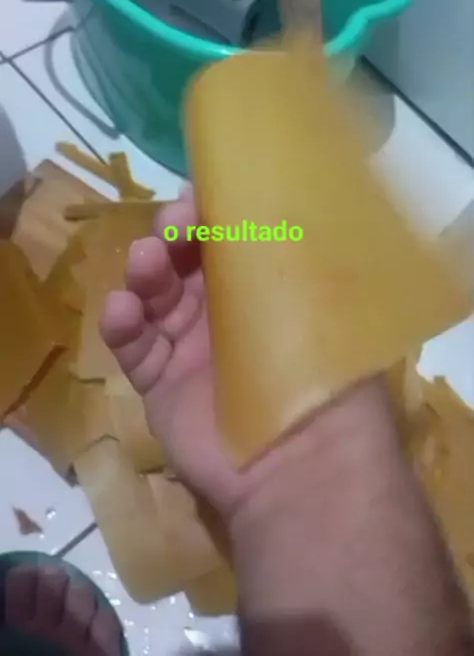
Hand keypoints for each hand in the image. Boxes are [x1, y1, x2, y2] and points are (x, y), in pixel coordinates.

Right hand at [102, 186, 314, 520]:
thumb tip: (264, 198)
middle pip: (186, 261)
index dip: (212, 213)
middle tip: (172, 227)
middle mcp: (228, 314)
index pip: (233, 239)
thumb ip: (287, 250)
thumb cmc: (315, 370)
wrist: (297, 463)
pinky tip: (121, 309)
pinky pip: (133, 346)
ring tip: (146, 263)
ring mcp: (190, 348)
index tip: (199, 194)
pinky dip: (121, 323)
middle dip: (173, 235)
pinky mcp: (160, 383)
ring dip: (145, 271)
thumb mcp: (315, 300)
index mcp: (268, 290)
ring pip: (155, 296)